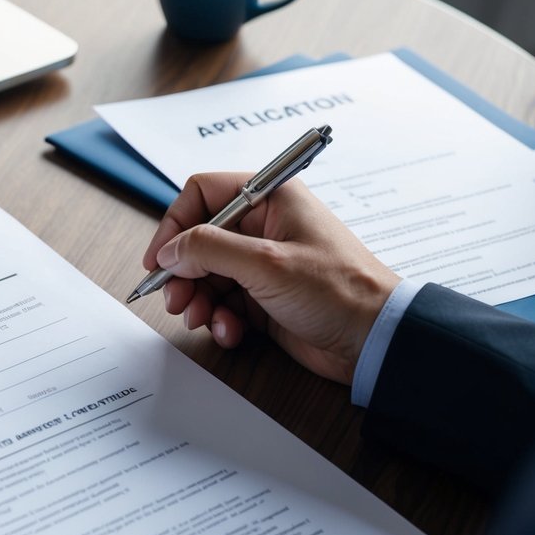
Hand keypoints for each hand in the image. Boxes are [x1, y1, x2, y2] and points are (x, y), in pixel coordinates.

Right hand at [141, 172, 400, 384]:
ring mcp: (262, 263)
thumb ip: (208, 250)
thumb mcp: (266, 263)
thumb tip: (171, 251)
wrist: (375, 341)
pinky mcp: (263, 297)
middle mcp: (264, 227)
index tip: (159, 258)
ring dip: (197, 298)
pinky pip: (223, 302)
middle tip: (174, 298)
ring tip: (199, 318)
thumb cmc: (338, 291)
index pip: (202, 194)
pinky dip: (219, 318)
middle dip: (183, 271)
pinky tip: (230, 331)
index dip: (175, 224)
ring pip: (206, 274)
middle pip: (198, 239)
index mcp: (270, 199)